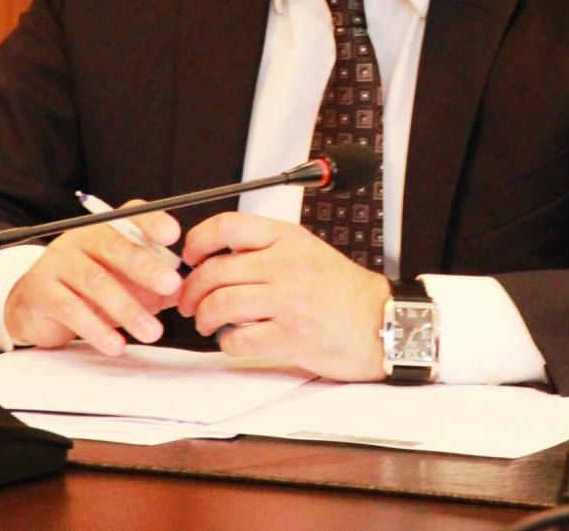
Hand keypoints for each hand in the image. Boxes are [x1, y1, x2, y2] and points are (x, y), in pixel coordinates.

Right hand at [4, 201, 182, 355]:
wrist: (36, 304)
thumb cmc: (92, 288)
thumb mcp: (128, 279)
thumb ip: (159, 281)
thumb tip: (192, 290)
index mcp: (108, 229)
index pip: (132, 216)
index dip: (152, 223)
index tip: (173, 235)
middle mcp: (82, 238)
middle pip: (115, 246)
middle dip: (146, 267)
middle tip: (172, 285)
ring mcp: (58, 262)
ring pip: (96, 281)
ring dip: (127, 308)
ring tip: (153, 332)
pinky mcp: (40, 291)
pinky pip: (70, 309)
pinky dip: (96, 329)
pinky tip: (116, 345)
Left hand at [177, 212, 389, 380]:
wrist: (379, 322)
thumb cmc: (341, 290)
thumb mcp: (305, 251)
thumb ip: (266, 249)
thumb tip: (216, 255)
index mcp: (288, 238)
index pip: (227, 226)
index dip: (197, 241)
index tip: (190, 257)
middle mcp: (286, 264)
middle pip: (214, 270)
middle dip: (191, 290)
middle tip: (189, 301)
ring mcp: (288, 300)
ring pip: (220, 304)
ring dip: (203, 317)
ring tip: (207, 322)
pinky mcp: (290, 336)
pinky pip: (237, 339)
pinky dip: (227, 343)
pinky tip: (235, 339)